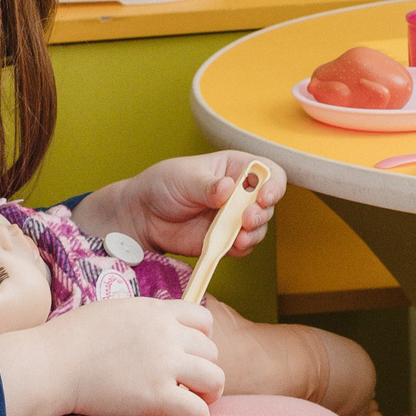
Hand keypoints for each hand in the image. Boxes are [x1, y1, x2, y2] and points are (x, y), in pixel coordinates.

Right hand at [0, 295, 221, 415]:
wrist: (53, 363)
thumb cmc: (71, 338)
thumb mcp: (114, 312)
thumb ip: (140, 318)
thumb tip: (150, 330)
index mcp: (156, 310)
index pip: (204, 318)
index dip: (203, 338)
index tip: (192, 353)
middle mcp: (167, 333)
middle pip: (212, 351)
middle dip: (205, 368)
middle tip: (192, 384)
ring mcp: (165, 364)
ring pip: (214, 379)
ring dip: (209, 393)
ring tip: (197, 403)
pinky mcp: (158, 395)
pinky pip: (198, 410)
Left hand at [85, 151, 278, 260]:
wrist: (142, 216)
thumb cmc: (163, 185)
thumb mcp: (184, 178)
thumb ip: (207, 185)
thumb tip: (228, 187)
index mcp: (235, 167)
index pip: (268, 172)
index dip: (273, 184)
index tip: (264, 197)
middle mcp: (240, 192)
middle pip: (268, 203)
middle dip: (261, 213)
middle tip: (245, 219)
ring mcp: (234, 217)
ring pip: (259, 227)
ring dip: (254, 233)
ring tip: (239, 238)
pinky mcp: (225, 239)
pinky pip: (243, 246)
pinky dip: (241, 248)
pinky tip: (232, 247)